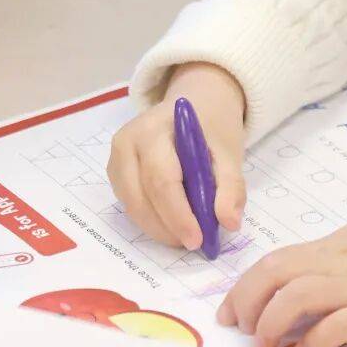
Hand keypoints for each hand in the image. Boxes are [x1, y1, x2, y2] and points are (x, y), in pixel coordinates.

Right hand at [108, 61, 246, 247]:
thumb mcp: (229, 151)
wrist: (196, 102)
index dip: (178, 214)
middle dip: (168, 227)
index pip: (161, 179)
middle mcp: (127, 142)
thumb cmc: (212, 126)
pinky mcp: (116, 172)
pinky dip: (151, 220)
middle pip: (141, 196)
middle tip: (194, 244)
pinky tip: (173, 222)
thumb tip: (229, 223)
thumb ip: (231, 186)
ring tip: (187, 235)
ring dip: (159, 228)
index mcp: (154, 128)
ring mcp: (116, 157)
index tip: (198, 239)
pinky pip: (130, 204)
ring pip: (132, 205)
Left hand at [218, 214, 346, 346]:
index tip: (228, 311)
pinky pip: (339, 325)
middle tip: (241, 329)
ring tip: (265, 342)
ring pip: (300, 295)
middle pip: (277, 274)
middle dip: (248, 302)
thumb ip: (325, 262)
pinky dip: (315, 339)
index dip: (243, 287)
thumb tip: (288, 286)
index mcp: (332, 247)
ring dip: (273, 320)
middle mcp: (341, 265)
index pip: (275, 261)